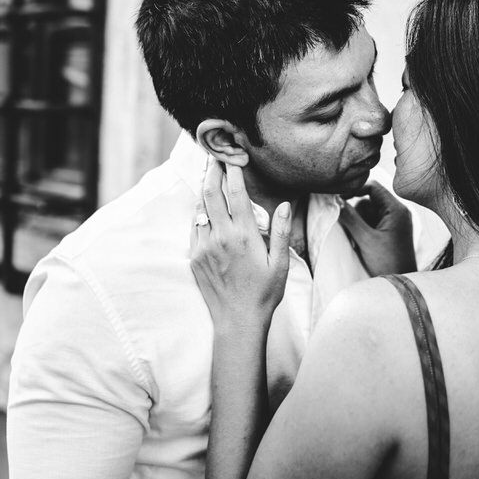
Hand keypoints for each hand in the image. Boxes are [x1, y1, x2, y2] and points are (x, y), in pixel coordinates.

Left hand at [190, 159, 291, 329]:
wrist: (238, 321)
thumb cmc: (264, 293)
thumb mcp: (280, 264)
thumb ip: (280, 232)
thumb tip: (284, 205)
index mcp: (244, 235)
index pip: (236, 194)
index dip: (233, 172)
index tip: (234, 158)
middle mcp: (221, 237)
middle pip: (211, 194)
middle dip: (212, 172)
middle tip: (214, 157)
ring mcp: (204, 247)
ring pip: (200, 209)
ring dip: (204, 191)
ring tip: (209, 177)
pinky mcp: (195, 257)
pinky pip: (194, 228)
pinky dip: (199, 214)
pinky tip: (204, 210)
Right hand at [339, 181, 416, 275]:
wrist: (400, 287)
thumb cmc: (387, 263)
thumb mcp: (365, 239)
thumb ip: (350, 218)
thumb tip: (334, 200)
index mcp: (396, 209)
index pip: (373, 187)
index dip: (354, 190)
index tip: (338, 199)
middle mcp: (397, 213)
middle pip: (368, 201)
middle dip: (357, 214)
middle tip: (355, 232)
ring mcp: (393, 223)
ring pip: (367, 214)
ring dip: (358, 225)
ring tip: (359, 242)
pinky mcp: (389, 233)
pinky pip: (371, 224)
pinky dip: (363, 232)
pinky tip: (362, 245)